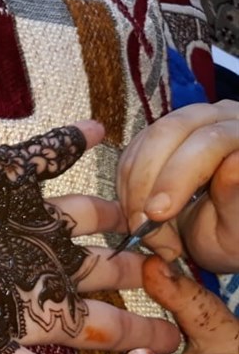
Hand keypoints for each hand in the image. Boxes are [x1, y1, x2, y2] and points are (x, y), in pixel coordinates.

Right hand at [0, 122, 179, 353]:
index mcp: (29, 305)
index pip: (101, 323)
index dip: (142, 329)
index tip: (178, 333)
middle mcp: (28, 260)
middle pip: (98, 269)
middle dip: (134, 268)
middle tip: (173, 263)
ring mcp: (16, 214)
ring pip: (82, 211)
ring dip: (113, 207)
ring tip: (143, 204)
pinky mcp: (0, 172)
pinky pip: (45, 152)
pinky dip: (71, 140)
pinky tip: (96, 128)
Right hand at [116, 99, 238, 271]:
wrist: (214, 233)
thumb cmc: (231, 233)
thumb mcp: (234, 228)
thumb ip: (234, 196)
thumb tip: (234, 163)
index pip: (209, 141)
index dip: (178, 175)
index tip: (157, 214)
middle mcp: (217, 120)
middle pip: (167, 133)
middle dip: (146, 182)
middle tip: (141, 224)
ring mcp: (184, 124)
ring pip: (142, 144)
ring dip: (132, 189)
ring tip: (142, 226)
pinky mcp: (156, 137)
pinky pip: (129, 156)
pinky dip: (125, 188)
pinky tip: (136, 212)